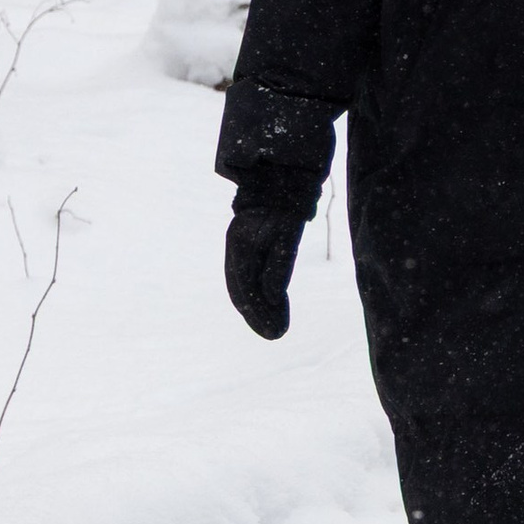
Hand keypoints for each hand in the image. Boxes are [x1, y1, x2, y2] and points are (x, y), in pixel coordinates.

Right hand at [225, 206, 307, 338]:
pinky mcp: (252, 254)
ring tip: (276, 330)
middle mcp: (236, 253)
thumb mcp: (286, 236)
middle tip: (275, 336)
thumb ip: (279, 265)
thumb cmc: (284, 211)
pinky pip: (254, 280)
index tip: (274, 330)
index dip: (257, 312)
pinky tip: (275, 308)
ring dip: (260, 310)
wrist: (278, 187)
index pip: (244, 289)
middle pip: (242, 293)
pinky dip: (265, 297)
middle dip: (257, 317)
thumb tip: (272, 296)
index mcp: (239, 249)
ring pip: (246, 289)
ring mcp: (241, 253)